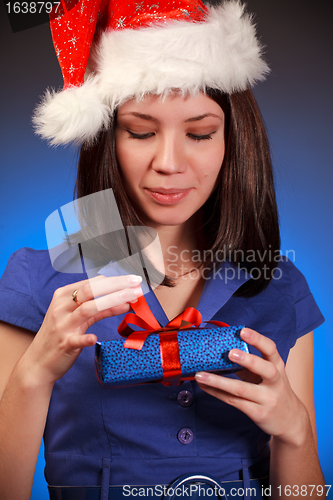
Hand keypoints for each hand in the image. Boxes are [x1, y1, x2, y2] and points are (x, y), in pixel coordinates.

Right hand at [22, 275, 142, 385]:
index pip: (91, 283)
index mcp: (63, 296)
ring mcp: (63, 325)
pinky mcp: (64, 344)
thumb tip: (115, 289)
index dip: (114, 280)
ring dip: (111, 302)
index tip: (133, 280)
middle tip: (136, 284)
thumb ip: (93, 303)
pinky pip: (77, 340)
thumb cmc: (59, 334)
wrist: (38, 362)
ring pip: (88, 309)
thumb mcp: (73, 314)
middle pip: (91, 290)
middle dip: (116, 285)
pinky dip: (86, 338)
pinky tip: (95, 338)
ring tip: (131, 300)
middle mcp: (62, 307)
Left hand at [195, 328, 308, 444]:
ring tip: (201, 375)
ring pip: (241, 389)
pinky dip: (217, 393)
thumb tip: (222, 353)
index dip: (258, 339)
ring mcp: (268, 400)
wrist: (292, 422)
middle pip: (266, 369)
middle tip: (230, 353)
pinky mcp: (258, 413)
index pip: (271, 350)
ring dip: (218, 381)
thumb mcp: (268, 375)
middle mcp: (276, 383)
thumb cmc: (274, 391)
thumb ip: (250, 364)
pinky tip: (205, 387)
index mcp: (278, 367)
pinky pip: (234, 401)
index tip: (243, 331)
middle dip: (248, 360)